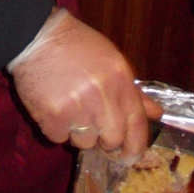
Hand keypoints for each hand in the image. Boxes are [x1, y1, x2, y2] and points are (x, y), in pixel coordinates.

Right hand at [7, 9, 162, 158]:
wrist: (37, 36)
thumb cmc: (77, 47)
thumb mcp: (112, 60)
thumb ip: (133, 91)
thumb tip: (156, 113)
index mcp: (120, 79)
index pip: (137, 124)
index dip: (136, 145)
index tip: (131, 156)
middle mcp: (101, 96)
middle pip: (112, 140)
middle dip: (104, 139)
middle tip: (92, 124)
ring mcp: (76, 108)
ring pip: (84, 142)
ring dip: (78, 131)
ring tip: (69, 105)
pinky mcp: (52, 116)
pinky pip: (59, 138)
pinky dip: (56, 128)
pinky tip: (53, 105)